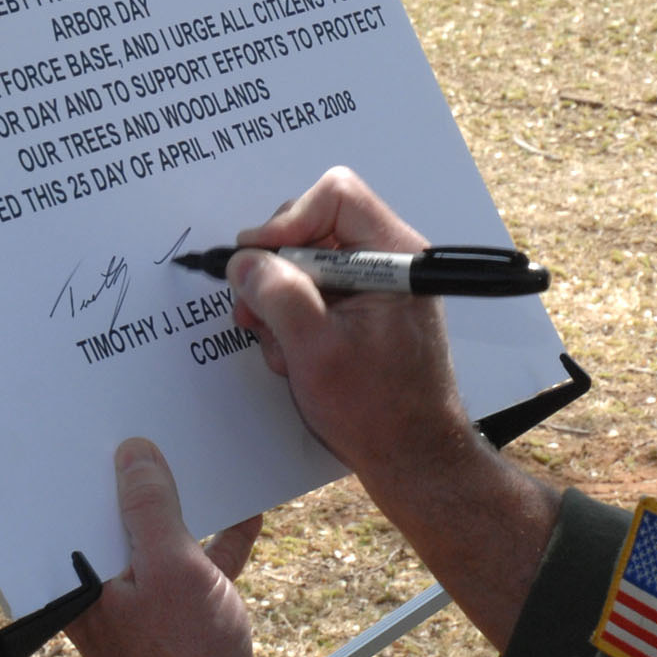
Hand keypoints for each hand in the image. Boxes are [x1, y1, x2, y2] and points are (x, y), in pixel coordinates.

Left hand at [66, 440, 310, 656]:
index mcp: (76, 586)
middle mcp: (98, 597)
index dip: (77, 474)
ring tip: (194, 462)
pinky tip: (243, 515)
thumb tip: (133, 454)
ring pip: (155, 543)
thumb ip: (150, 507)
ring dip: (179, 510)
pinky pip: (191, 568)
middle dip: (132, 483)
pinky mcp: (175, 620)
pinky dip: (214, 543)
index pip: (63, 515)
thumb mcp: (170, 566)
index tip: (88, 434)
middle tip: (145, 434)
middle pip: (111, 525)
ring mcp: (138, 608)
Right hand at [224, 168, 477, 498]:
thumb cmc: (377, 411)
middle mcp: (390, 261)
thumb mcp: (314, 350)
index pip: (335, 196)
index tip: (258, 261)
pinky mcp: (365, 311)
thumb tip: (243, 260)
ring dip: (281, 304)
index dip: (288, 221)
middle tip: (253, 311)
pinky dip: (294, 322)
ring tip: (282, 350)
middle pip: (314, 227)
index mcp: (394, 256)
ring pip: (306, 264)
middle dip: (276, 270)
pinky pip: (315, 293)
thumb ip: (277, 294)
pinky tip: (296, 360)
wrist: (413, 460)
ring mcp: (377, 286)